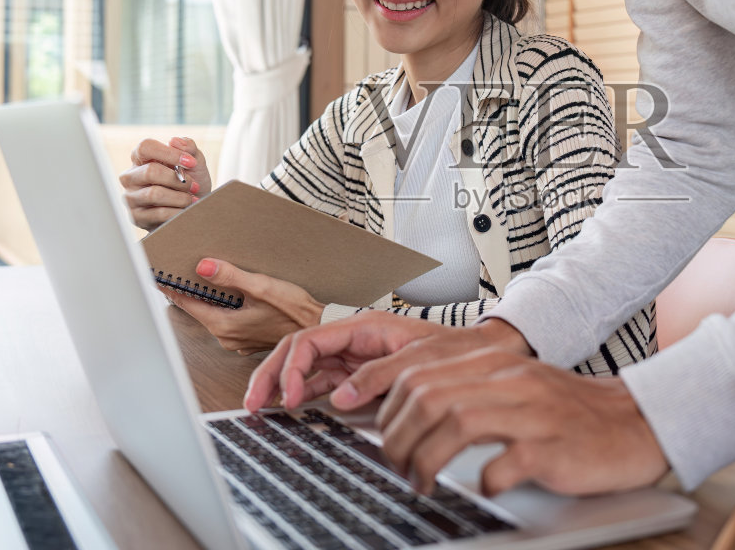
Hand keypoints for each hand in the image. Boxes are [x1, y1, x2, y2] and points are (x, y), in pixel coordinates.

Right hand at [120, 137, 211, 230]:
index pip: (145, 147)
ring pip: (154, 194)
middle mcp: (130, 176)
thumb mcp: (195, 163)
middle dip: (178, 179)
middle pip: (150, 171)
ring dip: (180, 197)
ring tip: (192, 199)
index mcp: (141, 158)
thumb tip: (175, 141)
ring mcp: (131, 197)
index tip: (191, 162)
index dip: (169, 153)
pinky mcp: (136, 217)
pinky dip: (177, 211)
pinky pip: (158, 213)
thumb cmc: (190, 183)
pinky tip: (186, 210)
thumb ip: (188, 147)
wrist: (194, 211)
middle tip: (194, 185)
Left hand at [162, 259, 324, 353]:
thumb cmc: (295, 311)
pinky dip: (223, 307)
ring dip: (208, 298)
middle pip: (198, 309)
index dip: (172, 288)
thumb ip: (231, 277)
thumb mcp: (262, 287)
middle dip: (189, 291)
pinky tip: (230, 294)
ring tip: (203, 278)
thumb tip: (203, 266)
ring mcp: (237, 340)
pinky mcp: (247, 338)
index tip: (158, 276)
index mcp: (224, 325)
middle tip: (178, 271)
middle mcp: (226, 337)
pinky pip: (226, 320)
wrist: (319, 327)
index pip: (187, 303)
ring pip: (212, 314)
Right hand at [244, 312, 532, 411]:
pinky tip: (290, 407)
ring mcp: (355, 356)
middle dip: (271, 374)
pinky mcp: (359, 373)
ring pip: (304, 366)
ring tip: (261, 407)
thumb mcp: (418, 360)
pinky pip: (321, 380)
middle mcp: (355, 338)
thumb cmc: (454, 351)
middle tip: (254, 403)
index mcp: (365, 325)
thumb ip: (378, 375)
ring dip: (280, 384)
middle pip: (298, 350)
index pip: (311, 340)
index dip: (291, 367)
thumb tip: (340, 396)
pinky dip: (301, 393)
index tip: (289, 396)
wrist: (481, 356)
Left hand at [377, 349, 668, 496]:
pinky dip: (482, 480)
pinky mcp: (551, 448)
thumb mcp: (513, 388)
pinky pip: (501, 463)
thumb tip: (407, 410)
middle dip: (397, 438)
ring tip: (423, 482)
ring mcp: (531, 412)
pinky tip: (482, 487)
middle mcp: (509, 380)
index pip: (418, 370)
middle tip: (397, 466)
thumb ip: (465, 389)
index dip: (381, 399)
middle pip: (428, 396)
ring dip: (426, 460)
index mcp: (494, 362)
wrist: (632, 423)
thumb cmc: (568, 414)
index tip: (365, 422)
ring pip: (455, 422)